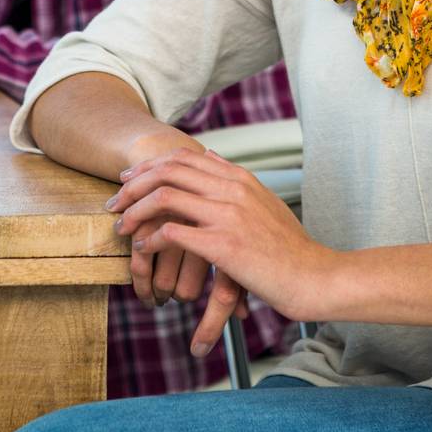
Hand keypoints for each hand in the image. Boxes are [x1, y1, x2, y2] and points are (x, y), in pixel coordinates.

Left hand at [111, 148, 335, 329]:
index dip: (149, 166)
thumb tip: (210, 153)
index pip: (183, 157)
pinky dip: (151, 239)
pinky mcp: (224, 245)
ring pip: (165, 196)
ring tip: (122, 226)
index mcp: (241, 178)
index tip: (128, 179)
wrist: (316, 277)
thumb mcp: (264, 202)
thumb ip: (235, 178)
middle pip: (168, 170)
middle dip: (134, 184)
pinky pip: (173, 233)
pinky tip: (143, 251)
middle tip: (115, 201)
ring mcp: (229, 215)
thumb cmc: (290, 248)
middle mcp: (233, 189)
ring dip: (135, 210)